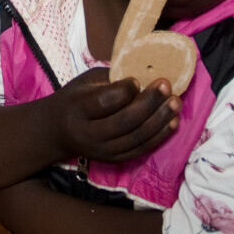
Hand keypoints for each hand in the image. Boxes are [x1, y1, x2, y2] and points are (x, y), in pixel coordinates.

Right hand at [51, 68, 179, 162]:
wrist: (57, 132)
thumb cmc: (75, 100)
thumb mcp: (84, 82)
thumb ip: (110, 79)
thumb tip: (143, 72)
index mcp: (78, 110)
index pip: (104, 103)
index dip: (125, 91)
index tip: (137, 79)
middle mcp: (90, 134)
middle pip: (125, 121)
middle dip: (149, 103)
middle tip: (166, 85)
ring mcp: (104, 151)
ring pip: (137, 138)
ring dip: (160, 120)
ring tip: (176, 102)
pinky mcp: (115, 160)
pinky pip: (141, 149)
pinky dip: (160, 136)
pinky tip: (173, 121)